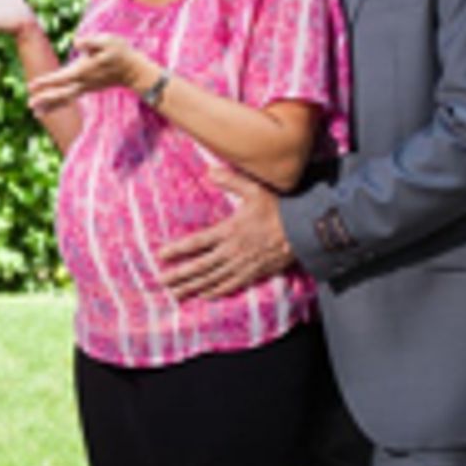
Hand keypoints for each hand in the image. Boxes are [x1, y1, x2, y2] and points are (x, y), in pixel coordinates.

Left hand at [26, 33, 154, 112]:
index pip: (62, 77)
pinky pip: (69, 98)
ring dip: (50, 105)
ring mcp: (85, 87)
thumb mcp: (108, 41)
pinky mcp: (87, 88)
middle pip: (61, 93)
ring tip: (34, 112)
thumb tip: (76, 42)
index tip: (32, 85)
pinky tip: (48, 108)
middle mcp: (83, 82)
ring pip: (65, 98)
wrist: (133, 71)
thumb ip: (91, 42)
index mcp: (84, 71)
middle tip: (30, 104)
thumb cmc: (120, 53)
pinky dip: (58, 104)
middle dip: (45, 98)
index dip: (47, 81)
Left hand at [156, 167, 296, 299]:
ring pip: (213, 279)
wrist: (304, 231)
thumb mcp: (255, 189)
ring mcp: (243, 265)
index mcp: (229, 230)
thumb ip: (231, 180)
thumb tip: (209, 170)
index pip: (197, 242)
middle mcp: (233, 251)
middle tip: (161, 282)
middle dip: (179, 275)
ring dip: (193, 286)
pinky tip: (204, 295)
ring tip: (176, 293)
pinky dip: (216, 291)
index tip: (160, 255)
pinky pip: (231, 285)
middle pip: (200, 266)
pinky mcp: (254, 273)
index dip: (177, 250)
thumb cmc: (279, 208)